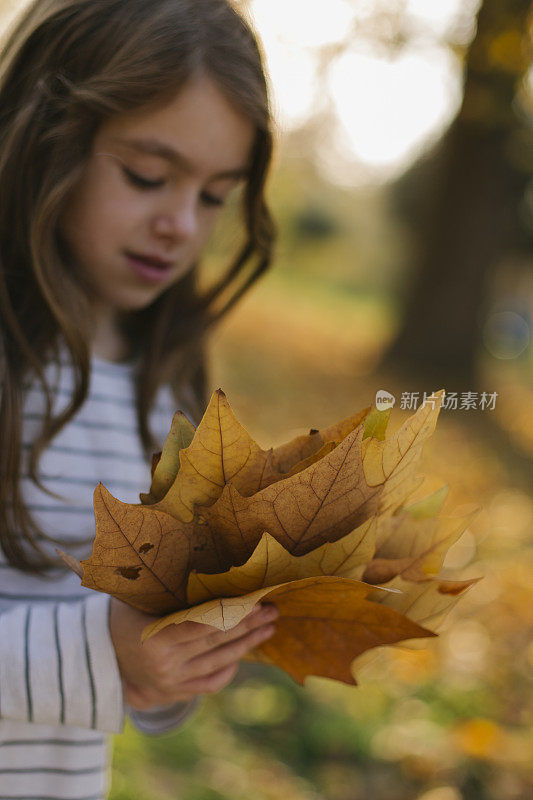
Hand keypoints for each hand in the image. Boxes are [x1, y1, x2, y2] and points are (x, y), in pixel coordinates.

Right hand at [109, 598, 278, 709]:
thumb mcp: (134, 599)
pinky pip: (211, 682)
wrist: (100, 661)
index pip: (204, 624)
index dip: (233, 612)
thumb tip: (191, 557)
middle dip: (250, 624)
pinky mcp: (176, 693)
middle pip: (218, 641)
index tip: (256, 599)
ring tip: (269, 627)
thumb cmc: (122, 617)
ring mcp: (172, 682)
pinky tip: (245, 651)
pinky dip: (230, 667)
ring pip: (220, 662)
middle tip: (273, 609)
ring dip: (248, 644)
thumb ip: (161, 587)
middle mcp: (166, 664)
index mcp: (156, 638)